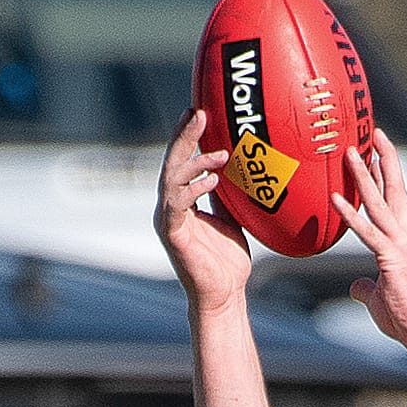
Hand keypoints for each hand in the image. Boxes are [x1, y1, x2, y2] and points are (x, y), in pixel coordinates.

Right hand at [156, 107, 250, 307]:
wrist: (224, 295)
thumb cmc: (227, 261)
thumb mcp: (232, 219)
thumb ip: (227, 195)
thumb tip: (238, 169)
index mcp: (181, 200)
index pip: (180, 159)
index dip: (186, 134)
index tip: (198, 111)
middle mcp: (170, 206)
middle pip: (172, 161)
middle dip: (184, 135)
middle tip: (199, 113)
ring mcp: (168, 219)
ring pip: (172, 178)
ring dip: (195, 162)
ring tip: (219, 153)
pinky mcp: (173, 234)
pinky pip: (178, 204)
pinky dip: (194, 189)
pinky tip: (213, 180)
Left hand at [335, 132, 406, 349]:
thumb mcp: (380, 298)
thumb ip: (366, 287)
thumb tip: (355, 287)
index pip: (397, 200)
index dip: (387, 175)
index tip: (379, 153)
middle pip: (395, 190)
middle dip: (385, 159)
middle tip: (376, 132)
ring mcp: (400, 245)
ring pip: (379, 203)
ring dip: (363, 176)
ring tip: (350, 152)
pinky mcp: (390, 259)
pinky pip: (367, 232)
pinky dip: (350, 215)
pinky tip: (335, 199)